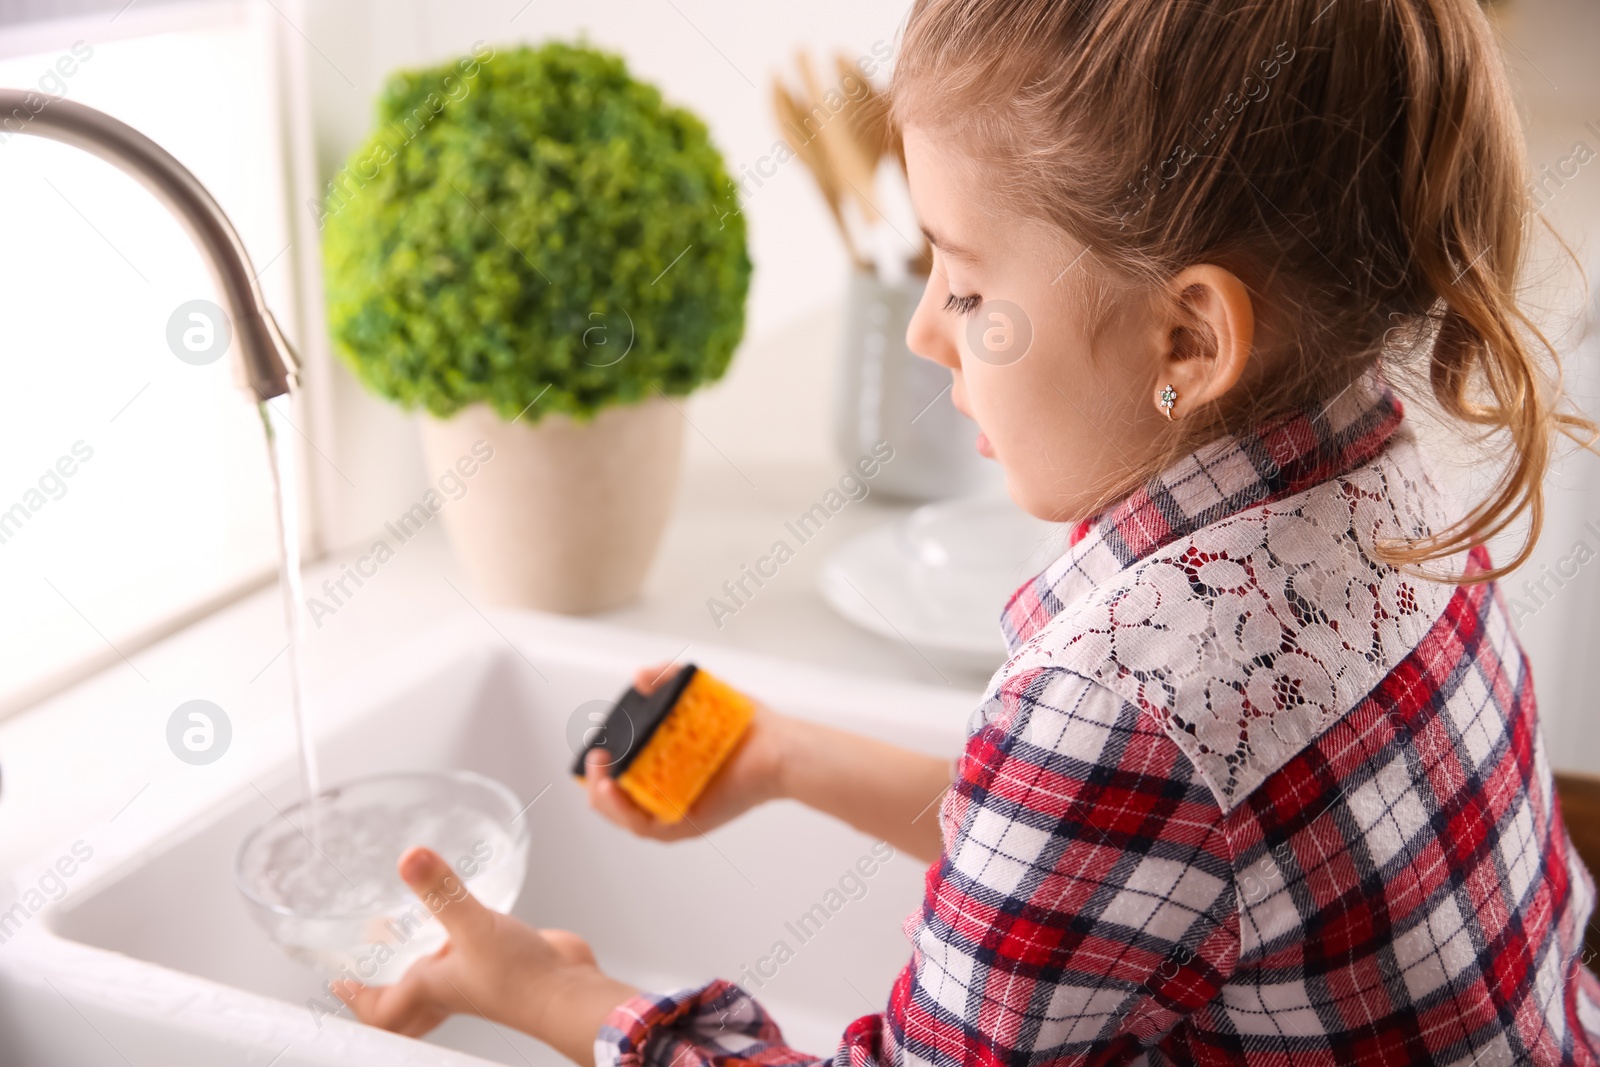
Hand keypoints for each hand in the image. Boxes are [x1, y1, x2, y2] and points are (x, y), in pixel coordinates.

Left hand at [336, 847, 635, 1060]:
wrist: (569, 993)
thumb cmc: (522, 979)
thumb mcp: (473, 925)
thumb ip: (441, 890)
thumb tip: (410, 858)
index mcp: (430, 987)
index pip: (381, 1008)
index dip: (357, 998)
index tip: (338, 983)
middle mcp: (448, 987)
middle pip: (405, 1007)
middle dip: (382, 996)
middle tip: (364, 975)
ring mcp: (475, 977)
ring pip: (435, 983)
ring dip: (417, 972)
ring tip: (404, 944)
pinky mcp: (502, 962)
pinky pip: (468, 959)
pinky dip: (456, 948)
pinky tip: (463, 924)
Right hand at [583, 662, 785, 839]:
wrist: (779, 747)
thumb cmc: (744, 726)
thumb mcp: (698, 694)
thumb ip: (668, 679)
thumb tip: (640, 676)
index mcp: (666, 769)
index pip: (622, 775)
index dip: (603, 766)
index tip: (598, 745)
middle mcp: (668, 793)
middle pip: (616, 800)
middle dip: (596, 781)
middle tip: (598, 756)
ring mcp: (675, 811)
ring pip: (624, 816)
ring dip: (603, 795)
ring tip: (601, 772)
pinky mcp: (686, 823)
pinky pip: (644, 826)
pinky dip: (622, 809)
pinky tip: (613, 787)